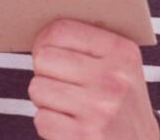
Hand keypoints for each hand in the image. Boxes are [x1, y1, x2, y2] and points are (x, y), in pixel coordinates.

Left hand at [28, 19, 158, 139]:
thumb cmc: (121, 101)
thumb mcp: (120, 66)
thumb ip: (87, 45)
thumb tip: (39, 33)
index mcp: (121, 52)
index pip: (61, 30)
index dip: (44, 41)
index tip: (47, 51)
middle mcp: (113, 79)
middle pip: (43, 58)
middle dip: (44, 72)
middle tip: (61, 83)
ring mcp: (100, 110)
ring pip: (38, 88)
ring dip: (45, 100)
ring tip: (68, 106)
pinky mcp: (85, 136)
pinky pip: (41, 119)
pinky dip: (49, 125)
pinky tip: (70, 126)